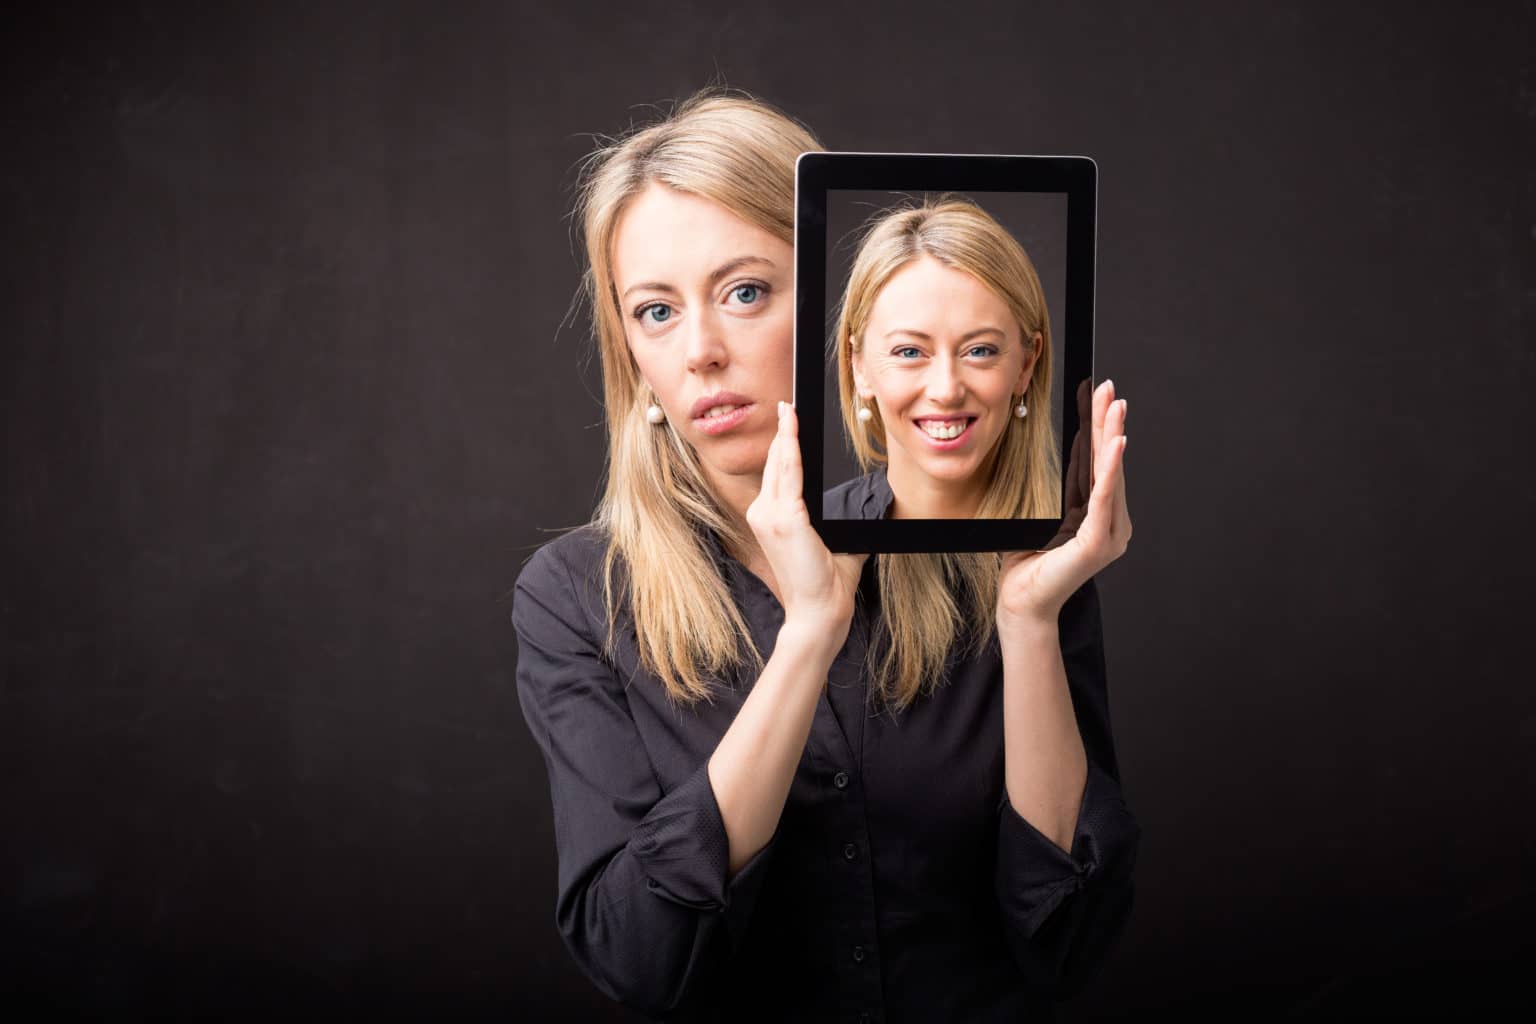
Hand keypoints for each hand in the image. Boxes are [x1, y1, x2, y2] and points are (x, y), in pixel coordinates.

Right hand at [745, 402, 867, 631]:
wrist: (819, 611)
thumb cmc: (826, 583)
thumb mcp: (834, 543)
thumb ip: (841, 522)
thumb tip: (869, 507)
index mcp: (771, 519)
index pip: (777, 474)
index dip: (783, 446)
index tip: (787, 422)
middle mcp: (762, 514)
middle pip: (775, 464)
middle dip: (783, 433)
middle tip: (787, 406)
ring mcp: (769, 516)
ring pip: (780, 465)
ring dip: (786, 435)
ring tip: (789, 410)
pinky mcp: (784, 518)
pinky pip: (790, 474)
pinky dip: (792, 449)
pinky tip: (794, 431)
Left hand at [996, 378, 1131, 630]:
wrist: (1021, 601)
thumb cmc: (1027, 560)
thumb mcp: (1042, 512)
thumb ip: (1056, 487)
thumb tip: (1056, 451)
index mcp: (1097, 515)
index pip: (1098, 463)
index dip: (1098, 429)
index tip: (1098, 397)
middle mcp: (1111, 523)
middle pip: (1108, 464)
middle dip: (1108, 424)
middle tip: (1110, 390)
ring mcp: (1109, 535)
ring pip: (1109, 476)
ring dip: (1112, 438)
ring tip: (1115, 408)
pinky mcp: (1098, 544)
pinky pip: (1102, 499)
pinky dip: (1108, 471)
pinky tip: (1115, 446)